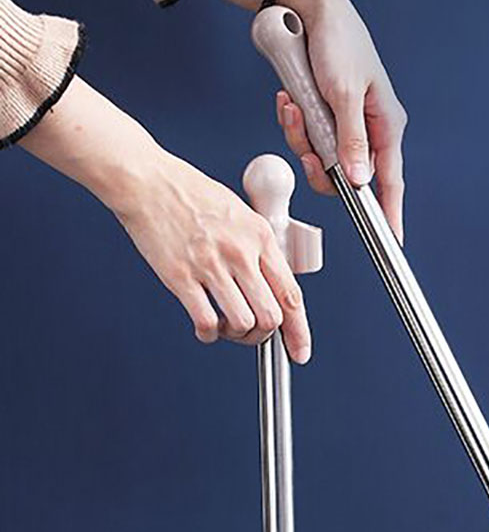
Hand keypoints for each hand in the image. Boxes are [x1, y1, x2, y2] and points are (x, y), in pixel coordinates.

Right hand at [21, 77, 311, 361]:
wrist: (146, 180)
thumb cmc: (189, 194)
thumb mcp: (240, 213)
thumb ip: (259, 248)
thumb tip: (274, 286)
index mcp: (259, 236)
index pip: (291, 294)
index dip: (299, 331)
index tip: (299, 351)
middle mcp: (239, 251)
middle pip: (270, 316)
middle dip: (263, 335)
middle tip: (251, 333)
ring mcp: (210, 265)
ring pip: (243, 323)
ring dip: (236, 335)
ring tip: (225, 325)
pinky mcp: (181, 276)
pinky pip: (207, 322)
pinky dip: (209, 332)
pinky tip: (205, 325)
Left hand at [275, 0, 406, 239]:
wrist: (308, 7)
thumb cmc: (337, 41)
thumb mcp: (345, 93)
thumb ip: (351, 140)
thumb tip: (357, 181)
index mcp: (386, 125)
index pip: (390, 182)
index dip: (390, 214)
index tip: (392, 244)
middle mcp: (368, 129)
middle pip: (345, 175)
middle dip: (318, 161)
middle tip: (306, 142)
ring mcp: (344, 123)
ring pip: (320, 156)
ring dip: (300, 136)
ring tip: (292, 105)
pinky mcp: (323, 114)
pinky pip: (306, 135)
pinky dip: (294, 121)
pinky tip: (288, 99)